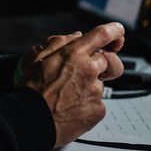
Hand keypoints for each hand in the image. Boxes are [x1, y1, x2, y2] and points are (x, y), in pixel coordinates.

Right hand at [17, 22, 125, 146]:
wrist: (32, 120)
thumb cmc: (32, 90)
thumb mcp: (38, 57)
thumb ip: (59, 42)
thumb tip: (76, 36)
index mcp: (73, 54)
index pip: (102, 35)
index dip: (114, 30)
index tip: (118, 30)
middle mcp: (88, 70)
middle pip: (106, 60)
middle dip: (97, 64)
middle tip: (79, 73)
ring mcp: (95, 91)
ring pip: (100, 83)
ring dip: (89, 86)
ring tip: (68, 95)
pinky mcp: (98, 109)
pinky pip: (98, 102)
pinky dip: (88, 104)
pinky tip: (72, 107)